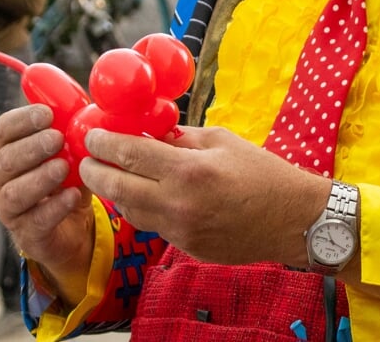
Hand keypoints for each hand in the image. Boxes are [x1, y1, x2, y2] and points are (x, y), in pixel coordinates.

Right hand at [0, 104, 95, 299]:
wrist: (73, 228)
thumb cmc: (66, 180)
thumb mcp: (71, 152)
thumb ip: (73, 131)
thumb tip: (90, 107)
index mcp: (7, 150)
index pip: (3, 129)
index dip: (22, 120)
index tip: (47, 114)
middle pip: (5, 160)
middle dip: (31, 148)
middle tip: (57, 139)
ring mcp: (8, 209)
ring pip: (14, 193)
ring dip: (39, 178)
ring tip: (63, 167)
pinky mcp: (25, 234)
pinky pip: (35, 221)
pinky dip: (54, 207)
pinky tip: (72, 195)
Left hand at [81, 125, 328, 266]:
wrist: (293, 220)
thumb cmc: (263, 173)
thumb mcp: (223, 141)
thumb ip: (182, 138)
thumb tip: (149, 132)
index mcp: (188, 170)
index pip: (129, 154)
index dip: (103, 143)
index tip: (91, 136)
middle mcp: (178, 203)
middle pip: (117, 188)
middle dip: (94, 172)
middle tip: (86, 160)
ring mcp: (180, 230)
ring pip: (130, 211)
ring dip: (115, 192)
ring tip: (111, 176)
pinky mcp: (186, 247)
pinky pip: (154, 225)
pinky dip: (143, 208)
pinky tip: (146, 195)